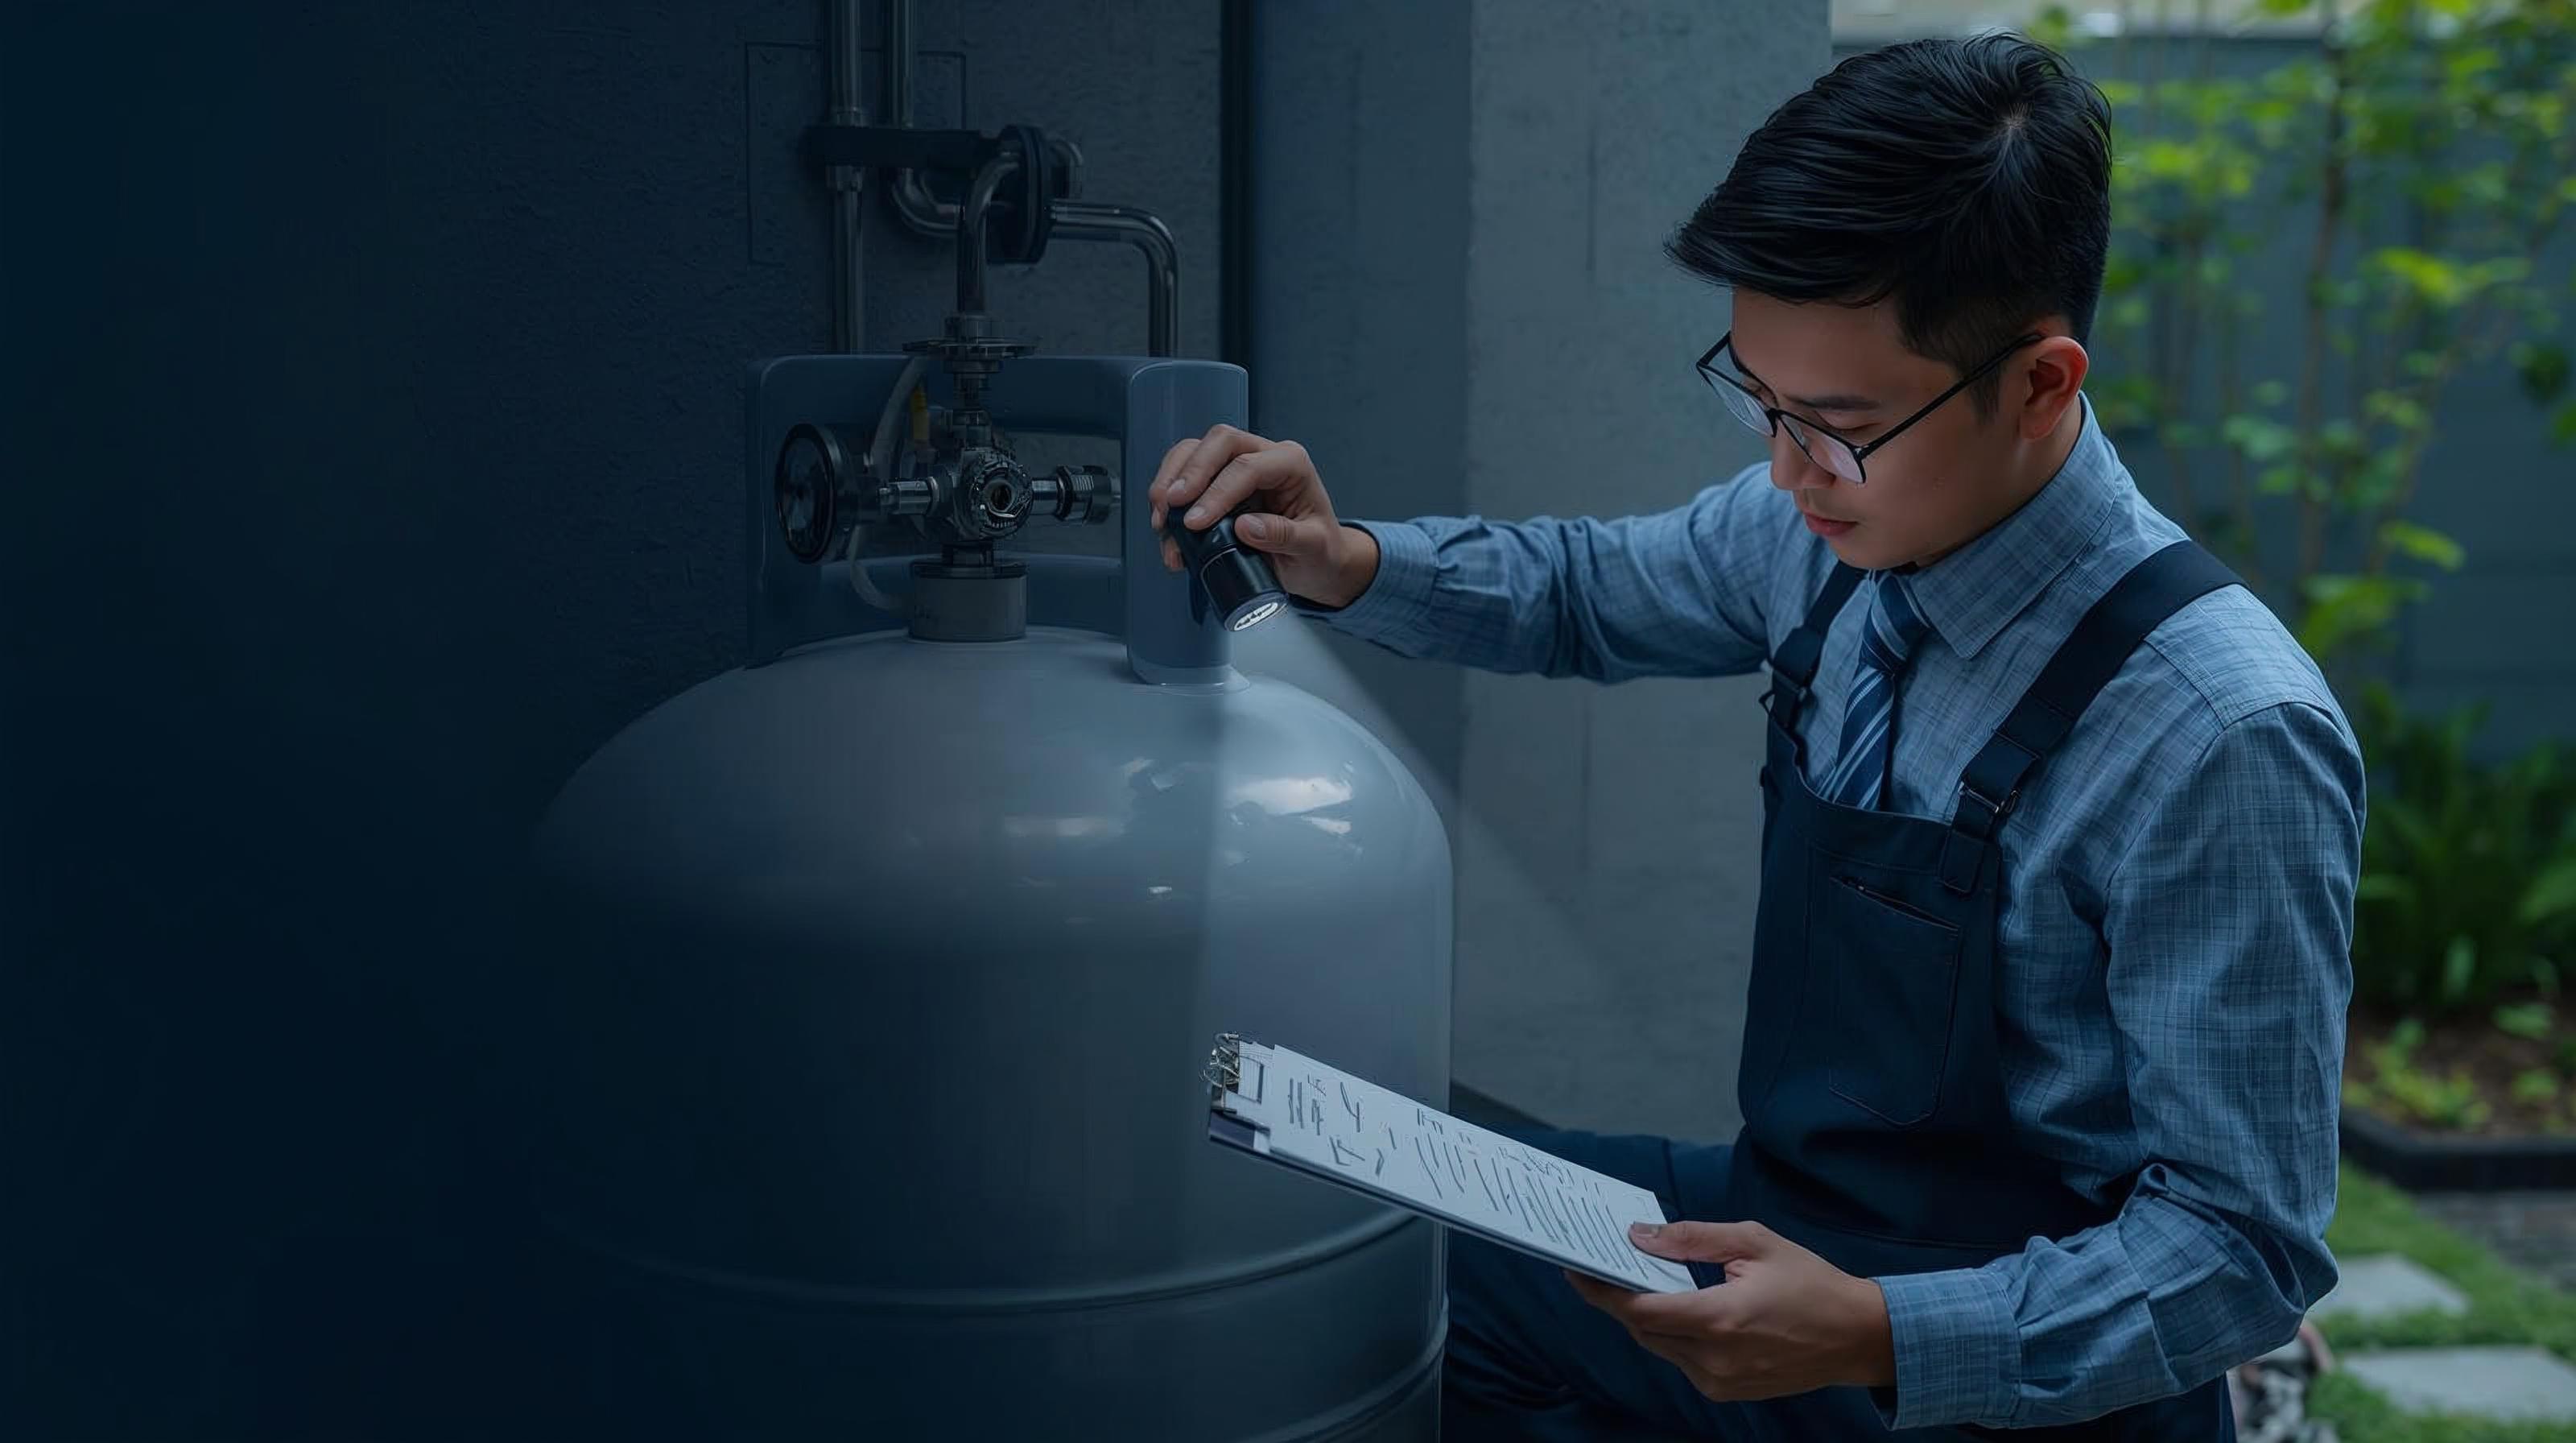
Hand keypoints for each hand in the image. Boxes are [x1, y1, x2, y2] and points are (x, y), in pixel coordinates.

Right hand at [1147, 424, 1377, 608]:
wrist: (1316, 562)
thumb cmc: (1320, 552)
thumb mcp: (1314, 549)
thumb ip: (1285, 536)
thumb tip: (1244, 527)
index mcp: (1292, 463)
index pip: (1248, 466)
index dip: (1217, 492)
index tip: (1194, 523)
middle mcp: (1264, 454)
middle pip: (1219, 442)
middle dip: (1190, 473)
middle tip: (1169, 508)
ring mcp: (1238, 463)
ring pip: (1195, 450)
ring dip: (1171, 480)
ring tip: (1160, 520)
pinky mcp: (1218, 480)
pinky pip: (1185, 473)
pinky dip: (1168, 496)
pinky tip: (1164, 527)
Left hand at [1565, 1220, 1896, 1403]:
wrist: (1856, 1337)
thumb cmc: (1809, 1282)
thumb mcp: (1753, 1242)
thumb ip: (1691, 1239)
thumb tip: (1639, 1236)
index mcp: (1720, 1319)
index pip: (1640, 1309)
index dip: (1602, 1290)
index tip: (1575, 1267)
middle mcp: (1714, 1359)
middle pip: (1642, 1329)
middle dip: (1619, 1298)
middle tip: (1599, 1265)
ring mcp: (1720, 1382)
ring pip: (1659, 1346)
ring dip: (1645, 1316)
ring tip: (1636, 1279)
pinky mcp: (1726, 1392)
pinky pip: (1681, 1360)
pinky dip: (1671, 1333)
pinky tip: (1675, 1306)